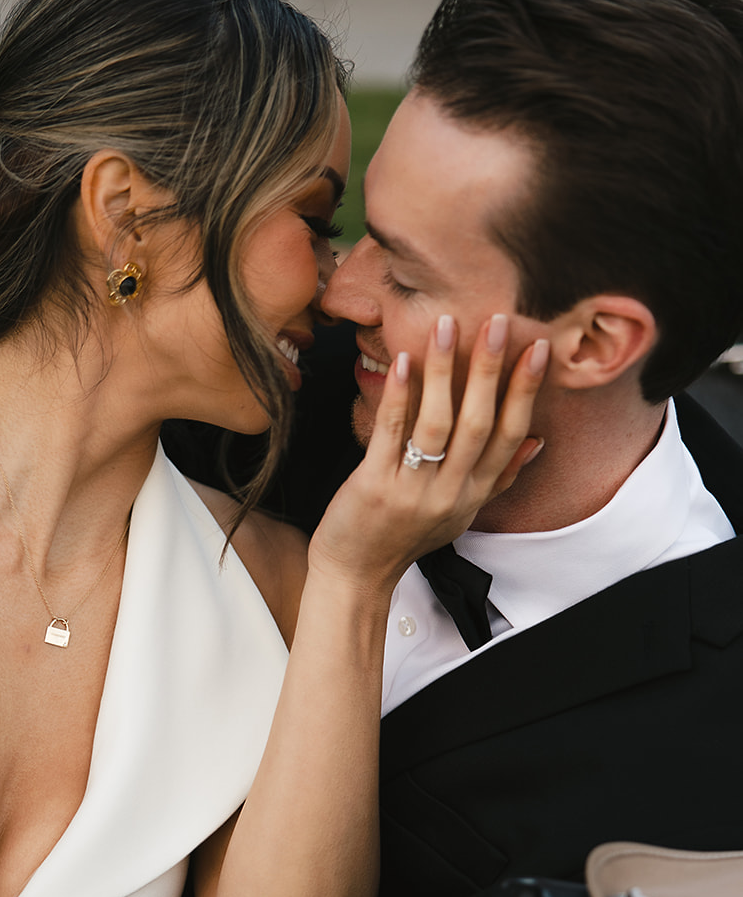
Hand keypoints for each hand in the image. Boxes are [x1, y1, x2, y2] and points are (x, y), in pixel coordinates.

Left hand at [309, 314, 547, 590]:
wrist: (357, 574)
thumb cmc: (405, 537)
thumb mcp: (461, 514)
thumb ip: (499, 478)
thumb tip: (537, 441)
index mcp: (473, 494)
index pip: (510, 436)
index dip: (525, 392)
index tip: (538, 349)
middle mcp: (449, 493)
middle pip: (479, 424)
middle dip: (492, 370)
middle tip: (500, 322)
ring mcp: (412, 490)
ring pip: (437, 424)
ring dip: (444, 373)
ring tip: (447, 327)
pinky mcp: (375, 486)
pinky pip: (391, 433)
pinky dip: (398, 396)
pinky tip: (402, 362)